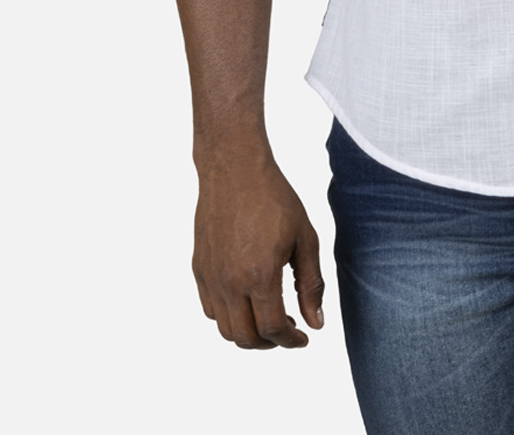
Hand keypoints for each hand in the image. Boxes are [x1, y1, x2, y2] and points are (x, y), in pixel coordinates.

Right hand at [193, 159, 324, 348]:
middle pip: (246, 338)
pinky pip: (210, 309)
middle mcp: (229, 282)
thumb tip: (315, 322)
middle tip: (288, 330)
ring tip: (269, 316)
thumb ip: (311, 284)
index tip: (304, 338)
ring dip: (248, 333)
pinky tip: (248, 300)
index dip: (291, 340)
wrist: (235, 170)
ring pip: (225, 329)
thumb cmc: (275, 198)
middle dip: (270, 343)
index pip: (272, 329)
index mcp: (259, 275)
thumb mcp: (305, 238)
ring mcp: (210, 277)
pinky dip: (229, 317)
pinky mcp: (199, 269)